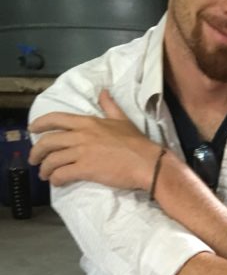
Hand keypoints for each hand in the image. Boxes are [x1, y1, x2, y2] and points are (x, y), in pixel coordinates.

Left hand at [29, 90, 160, 190]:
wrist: (147, 163)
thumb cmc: (137, 143)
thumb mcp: (122, 119)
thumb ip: (109, 106)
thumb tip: (104, 92)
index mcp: (88, 122)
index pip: (56, 119)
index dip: (40, 124)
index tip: (32, 130)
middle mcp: (81, 136)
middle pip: (48, 141)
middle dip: (36, 151)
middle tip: (34, 159)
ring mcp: (82, 153)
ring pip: (52, 159)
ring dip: (45, 169)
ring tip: (45, 175)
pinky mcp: (85, 169)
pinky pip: (62, 174)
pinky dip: (56, 179)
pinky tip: (57, 182)